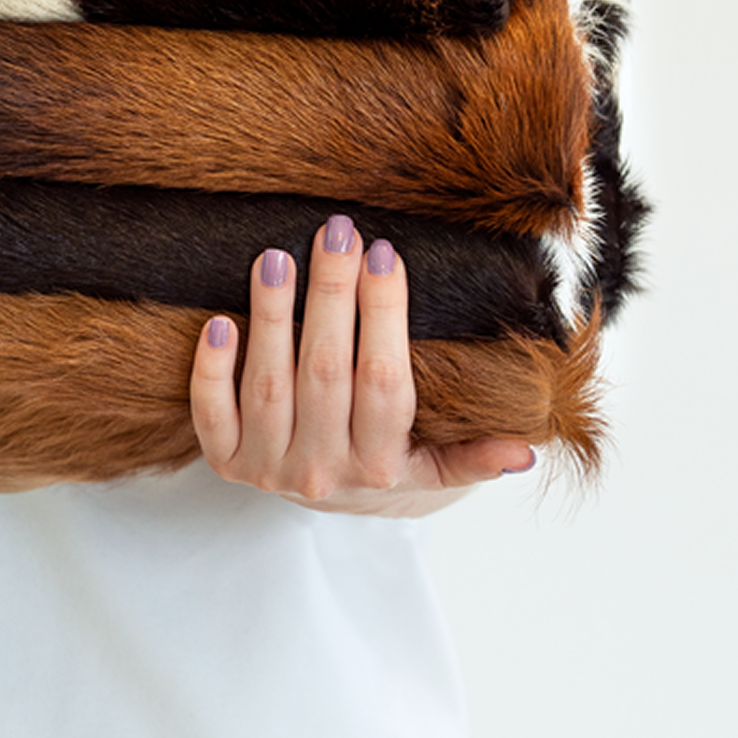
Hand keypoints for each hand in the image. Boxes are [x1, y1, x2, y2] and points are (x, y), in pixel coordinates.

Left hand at [190, 214, 535, 516]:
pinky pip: (212, 417)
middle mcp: (322, 472)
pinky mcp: (228, 461)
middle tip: (336, 233)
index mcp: (382, 464)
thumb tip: (526, 450)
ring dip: (272, 319)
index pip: (384, 380)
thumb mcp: (437, 467)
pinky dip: (211, 372)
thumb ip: (476, 457)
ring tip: (275, 258)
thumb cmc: (391, 462)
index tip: (384, 254)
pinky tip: (219, 321)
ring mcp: (269, 468)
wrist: (334, 503)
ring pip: (269, 386)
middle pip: (325, 372)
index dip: (383, 315)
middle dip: (331, 295)